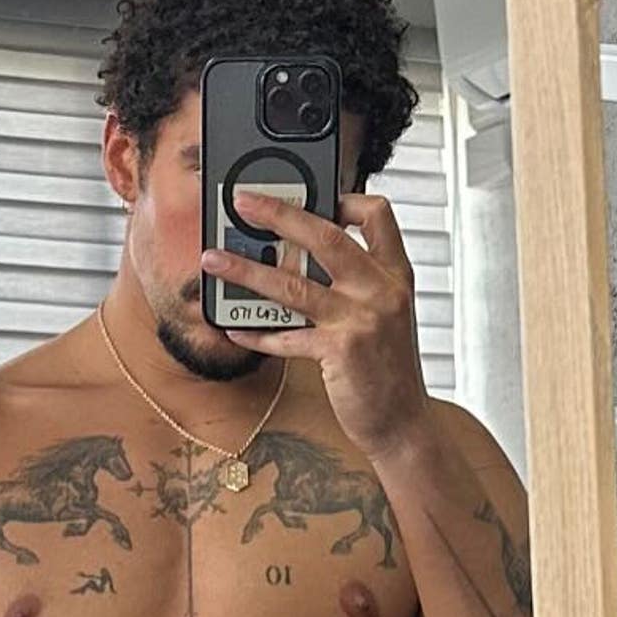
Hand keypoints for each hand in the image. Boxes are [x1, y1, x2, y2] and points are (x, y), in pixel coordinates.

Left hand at [201, 190, 430, 461]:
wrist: (404, 423)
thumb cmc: (388, 369)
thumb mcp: (387, 315)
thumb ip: (358, 283)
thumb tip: (300, 256)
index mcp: (396, 275)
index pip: (378, 215)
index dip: (345, 198)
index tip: (313, 193)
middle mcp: (382, 290)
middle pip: (325, 236)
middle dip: (278, 214)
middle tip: (242, 203)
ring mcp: (362, 320)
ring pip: (293, 284)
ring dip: (245, 270)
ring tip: (213, 260)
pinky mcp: (340, 352)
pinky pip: (285, 336)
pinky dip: (255, 333)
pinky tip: (233, 329)